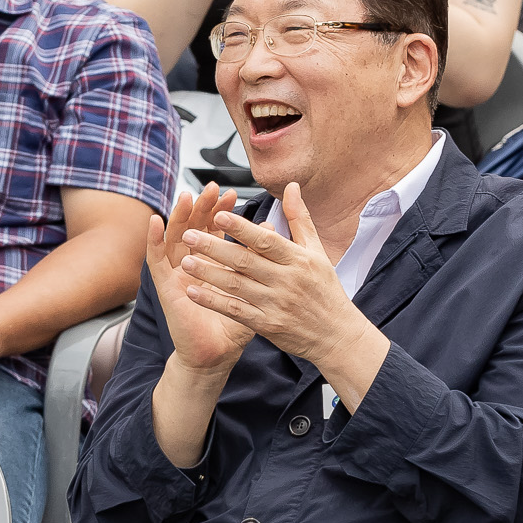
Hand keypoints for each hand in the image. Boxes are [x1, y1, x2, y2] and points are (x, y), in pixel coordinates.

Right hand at [145, 185, 253, 377]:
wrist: (218, 354)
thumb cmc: (235, 326)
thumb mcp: (252, 288)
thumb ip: (259, 260)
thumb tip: (271, 230)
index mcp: (213, 264)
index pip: (215, 230)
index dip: (221, 212)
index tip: (232, 195)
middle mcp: (193, 264)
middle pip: (194, 228)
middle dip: (203, 207)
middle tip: (212, 189)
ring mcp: (177, 273)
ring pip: (174, 237)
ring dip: (178, 216)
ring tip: (187, 196)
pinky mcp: (164, 286)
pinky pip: (155, 259)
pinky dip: (153, 239)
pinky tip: (155, 220)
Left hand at [186, 185, 379, 369]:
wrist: (337, 336)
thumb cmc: (326, 290)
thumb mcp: (318, 252)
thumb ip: (299, 219)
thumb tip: (291, 187)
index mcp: (299, 260)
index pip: (266, 240)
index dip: (241, 228)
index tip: (218, 215)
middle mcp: (287, 281)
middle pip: (246, 261)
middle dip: (215, 247)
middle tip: (188, 235)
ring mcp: (276, 304)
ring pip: (237, 286)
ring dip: (209, 274)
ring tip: (185, 261)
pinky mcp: (267, 325)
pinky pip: (236, 311)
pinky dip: (214, 301)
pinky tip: (192, 292)